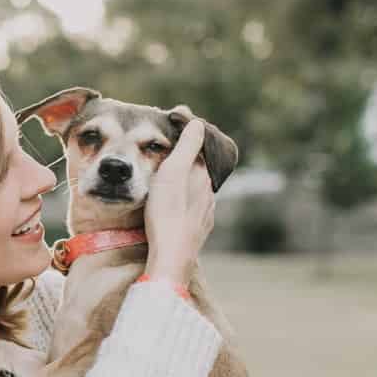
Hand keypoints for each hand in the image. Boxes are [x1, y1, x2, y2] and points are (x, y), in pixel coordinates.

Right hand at [143, 119, 214, 288]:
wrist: (171, 255)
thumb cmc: (167, 212)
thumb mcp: (173, 172)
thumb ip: (187, 145)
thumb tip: (197, 122)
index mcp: (203, 175)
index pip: (199, 149)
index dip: (187, 139)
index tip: (172, 131)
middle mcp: (209, 193)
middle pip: (198, 171)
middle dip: (186, 162)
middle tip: (167, 156)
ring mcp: (206, 213)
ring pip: (196, 192)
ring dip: (185, 184)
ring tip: (168, 182)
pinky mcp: (199, 230)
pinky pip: (193, 210)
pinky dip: (185, 203)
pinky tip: (175, 207)